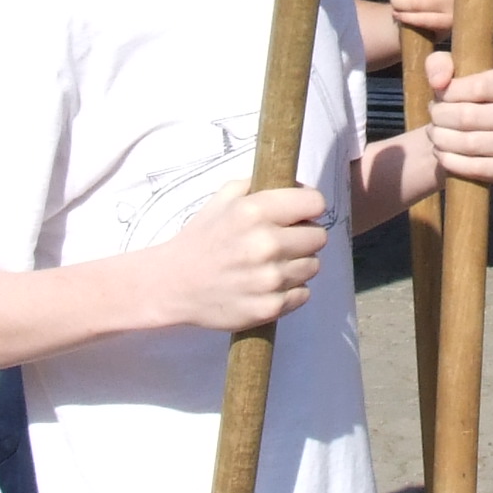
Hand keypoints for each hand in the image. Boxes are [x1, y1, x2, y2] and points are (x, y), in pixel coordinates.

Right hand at [151, 183, 329, 333]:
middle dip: (304, 237)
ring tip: (271, 265)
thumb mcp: (223, 198)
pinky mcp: (270, 307)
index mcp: (255, 211)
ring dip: (297, 264)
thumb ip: (259, 185)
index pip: (315, 203)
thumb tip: (297, 185)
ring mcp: (270, 278)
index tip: (298, 215)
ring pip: (313, 266)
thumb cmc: (201, 238)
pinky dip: (290, 291)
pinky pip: (303, 293)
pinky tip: (267, 286)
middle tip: (282, 242)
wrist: (173, 284)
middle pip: (319, 237)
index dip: (308, 208)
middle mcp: (267, 243)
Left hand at [423, 62, 492, 185]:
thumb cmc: (459, 100)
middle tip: (433, 119)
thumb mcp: (446, 73)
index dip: (450, 93)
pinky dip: (451, 162)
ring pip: (471, 143)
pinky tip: (442, 153)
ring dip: (442, 140)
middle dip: (441, 118)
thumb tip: (439, 82)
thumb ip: (438, 64)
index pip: (480, 86)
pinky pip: (478, 168)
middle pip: (470, 116)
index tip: (438, 95)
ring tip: (435, 135)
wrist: (469, 139)